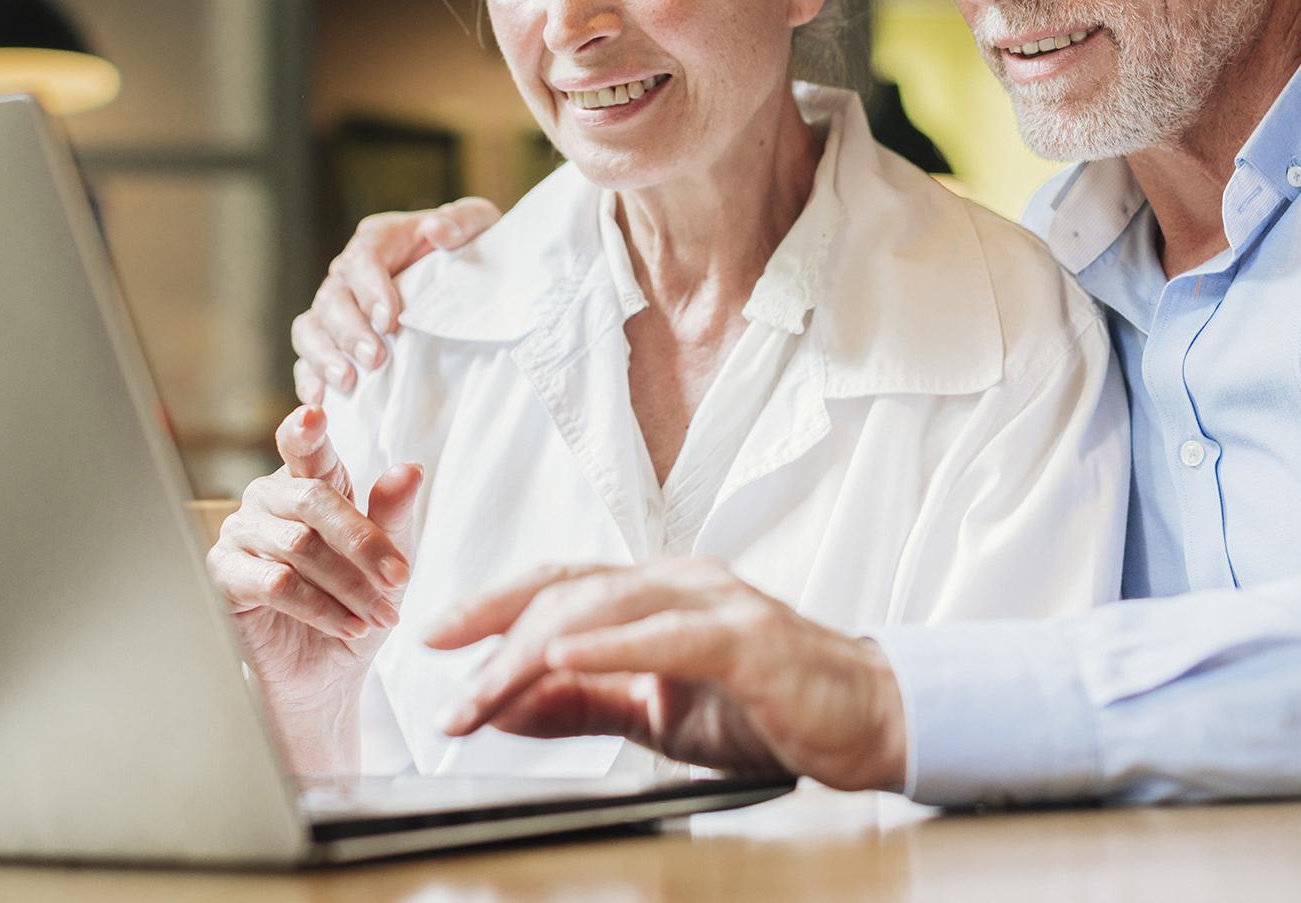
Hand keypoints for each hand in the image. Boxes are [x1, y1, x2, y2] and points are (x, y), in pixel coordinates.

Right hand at [206, 406, 421, 723]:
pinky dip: (322, 607)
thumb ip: (393, 514)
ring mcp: (241, 533)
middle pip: (314, 500)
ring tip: (381, 615)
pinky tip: (349, 626)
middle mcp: (270, 499)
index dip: (306, 430)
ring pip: (300, 547)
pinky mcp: (224, 575)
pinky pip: (276, 583)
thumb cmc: (356, 603)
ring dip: (350, 586)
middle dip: (365, 542)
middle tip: (401, 578)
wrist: (328, 671)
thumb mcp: (389, 560)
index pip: (306, 446)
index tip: (315, 415)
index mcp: (311, 482)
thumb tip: (409, 469)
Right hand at [290, 197, 502, 404]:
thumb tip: (439, 230)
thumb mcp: (478, 227)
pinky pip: (307, 357)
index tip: (389, 319)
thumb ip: (463, 221)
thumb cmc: (470, 250)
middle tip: (375, 359)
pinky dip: (309, 377)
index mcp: (380, 241)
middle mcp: (350, 273)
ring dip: (324, 355)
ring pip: (312, 327)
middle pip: (333, 297)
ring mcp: (338, 307)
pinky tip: (320, 399)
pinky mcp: (334, 339)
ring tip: (347, 382)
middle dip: (351, 331)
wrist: (471, 282)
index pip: (364, 258)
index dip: (370, 289)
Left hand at [422, 559, 907, 792]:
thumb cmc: (766, 708)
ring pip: (605, 605)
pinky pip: (667, 635)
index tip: (433, 639)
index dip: (492, 604)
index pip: (559, 582)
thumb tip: (505, 705)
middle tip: (448, 692)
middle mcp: (682, 579)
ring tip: (485, 690)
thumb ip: (585, 703)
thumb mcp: (658, 712)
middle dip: (496, 637)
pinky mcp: (748, 638)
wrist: (866, 720)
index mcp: (659, 590)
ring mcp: (717, 601)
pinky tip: (564, 656)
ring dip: (533, 651)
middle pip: (569, 588)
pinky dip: (611, 644)